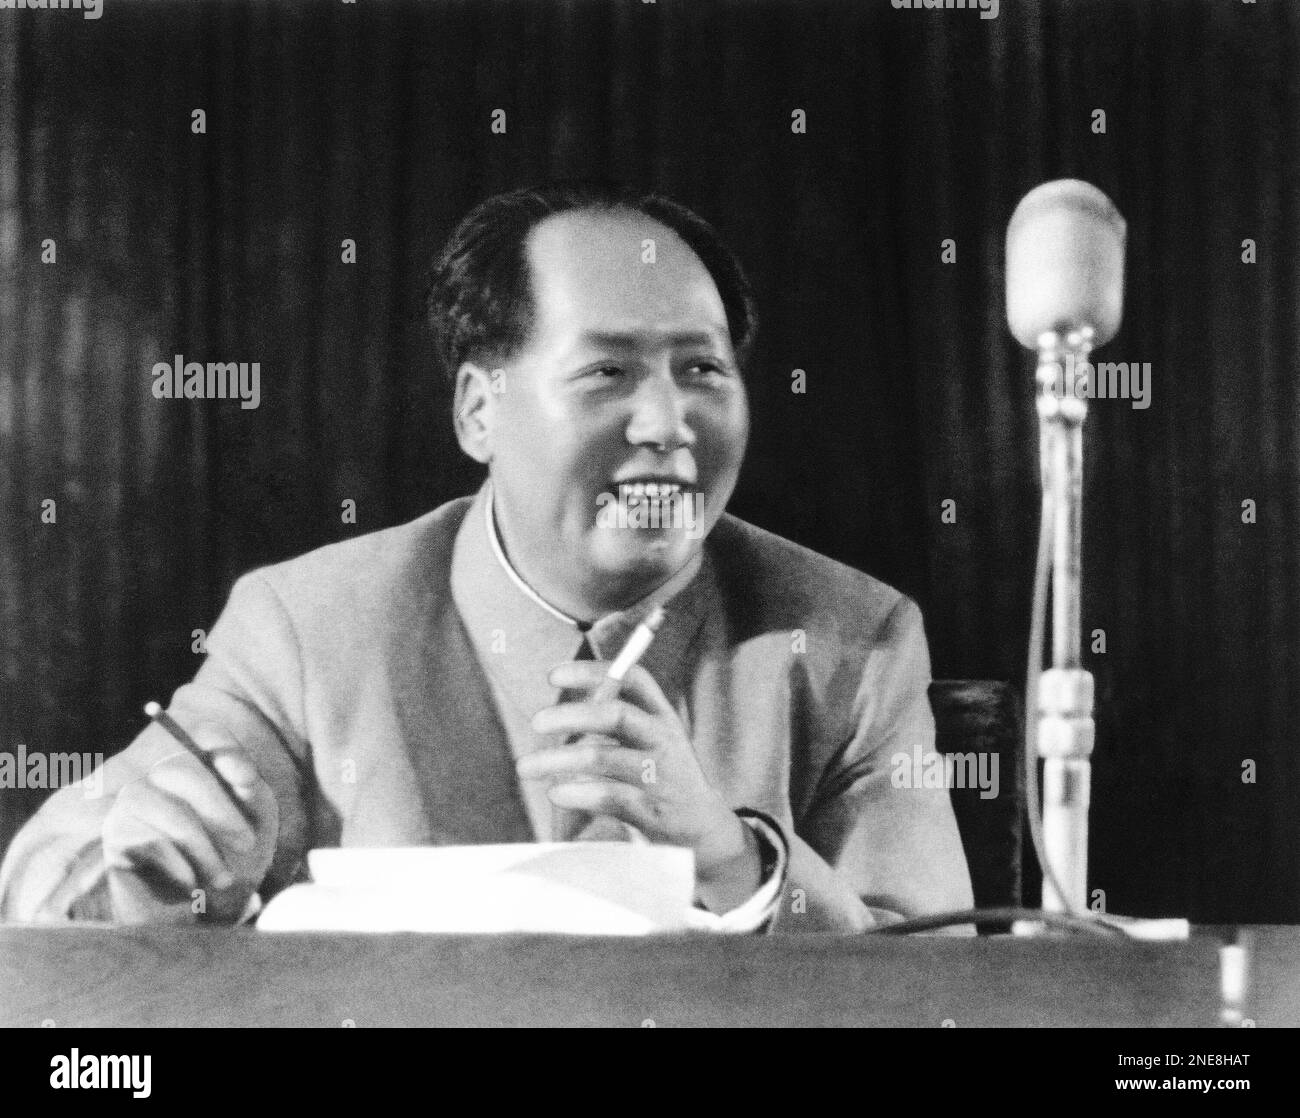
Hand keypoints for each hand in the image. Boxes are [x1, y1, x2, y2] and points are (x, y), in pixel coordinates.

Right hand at [102, 724, 277, 923]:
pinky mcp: (117, 837)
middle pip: (183, 769)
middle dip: (221, 810)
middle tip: (247, 844)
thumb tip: (243, 774)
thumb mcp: (255, 821)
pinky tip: (189, 884)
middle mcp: (160, 777)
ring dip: (204, 849)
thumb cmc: (231, 858)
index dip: (224, 749)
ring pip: (169, 811)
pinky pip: (150, 843)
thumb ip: (250, 792)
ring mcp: (133, 804)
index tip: (248, 780)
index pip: (205, 733)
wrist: (199, 913)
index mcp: (199, 765)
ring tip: (223, 879)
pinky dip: (179, 867)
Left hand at [519, 661, 761, 911]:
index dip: (593, 671)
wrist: (702, 829)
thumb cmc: (663, 778)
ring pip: (603, 758)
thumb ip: (615, 722)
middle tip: (536, 721)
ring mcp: (659, 775)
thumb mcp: (650, 741)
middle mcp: (663, 739)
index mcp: (662, 716)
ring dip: (558, 759)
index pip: (633, 680)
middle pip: (616, 715)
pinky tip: (556, 793)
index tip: (553, 675)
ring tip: (526, 766)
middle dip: (572, 715)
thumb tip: (559, 710)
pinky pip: (609, 797)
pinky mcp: (652, 810)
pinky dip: (578, 793)